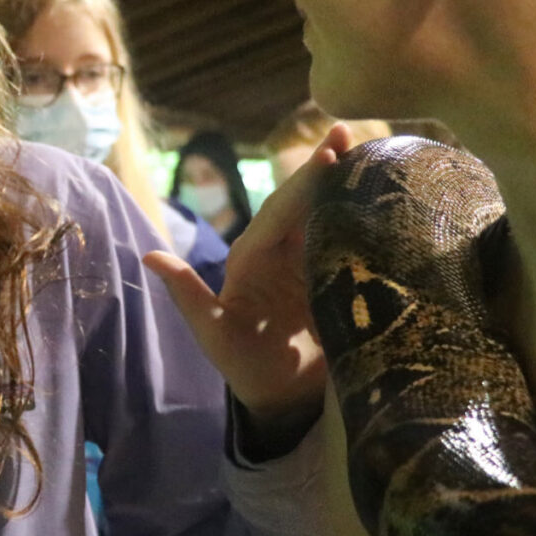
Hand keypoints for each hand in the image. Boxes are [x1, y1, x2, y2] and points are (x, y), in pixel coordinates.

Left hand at [145, 124, 353, 435]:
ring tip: (373, 149)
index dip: (301, 186)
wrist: (285, 400)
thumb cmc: (244, 367)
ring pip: (327, 212)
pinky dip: (365, 212)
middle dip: (323, 168)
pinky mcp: (339, 277)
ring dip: (347, 181)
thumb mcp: (212, 335)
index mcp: (251, 257)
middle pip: (302, 202)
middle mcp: (280, 252)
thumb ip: (187, 295)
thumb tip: (149, 255)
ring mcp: (311, 261)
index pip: (277, 214)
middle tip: (348, 134)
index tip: (328, 156)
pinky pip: (351, 238)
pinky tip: (387, 193)